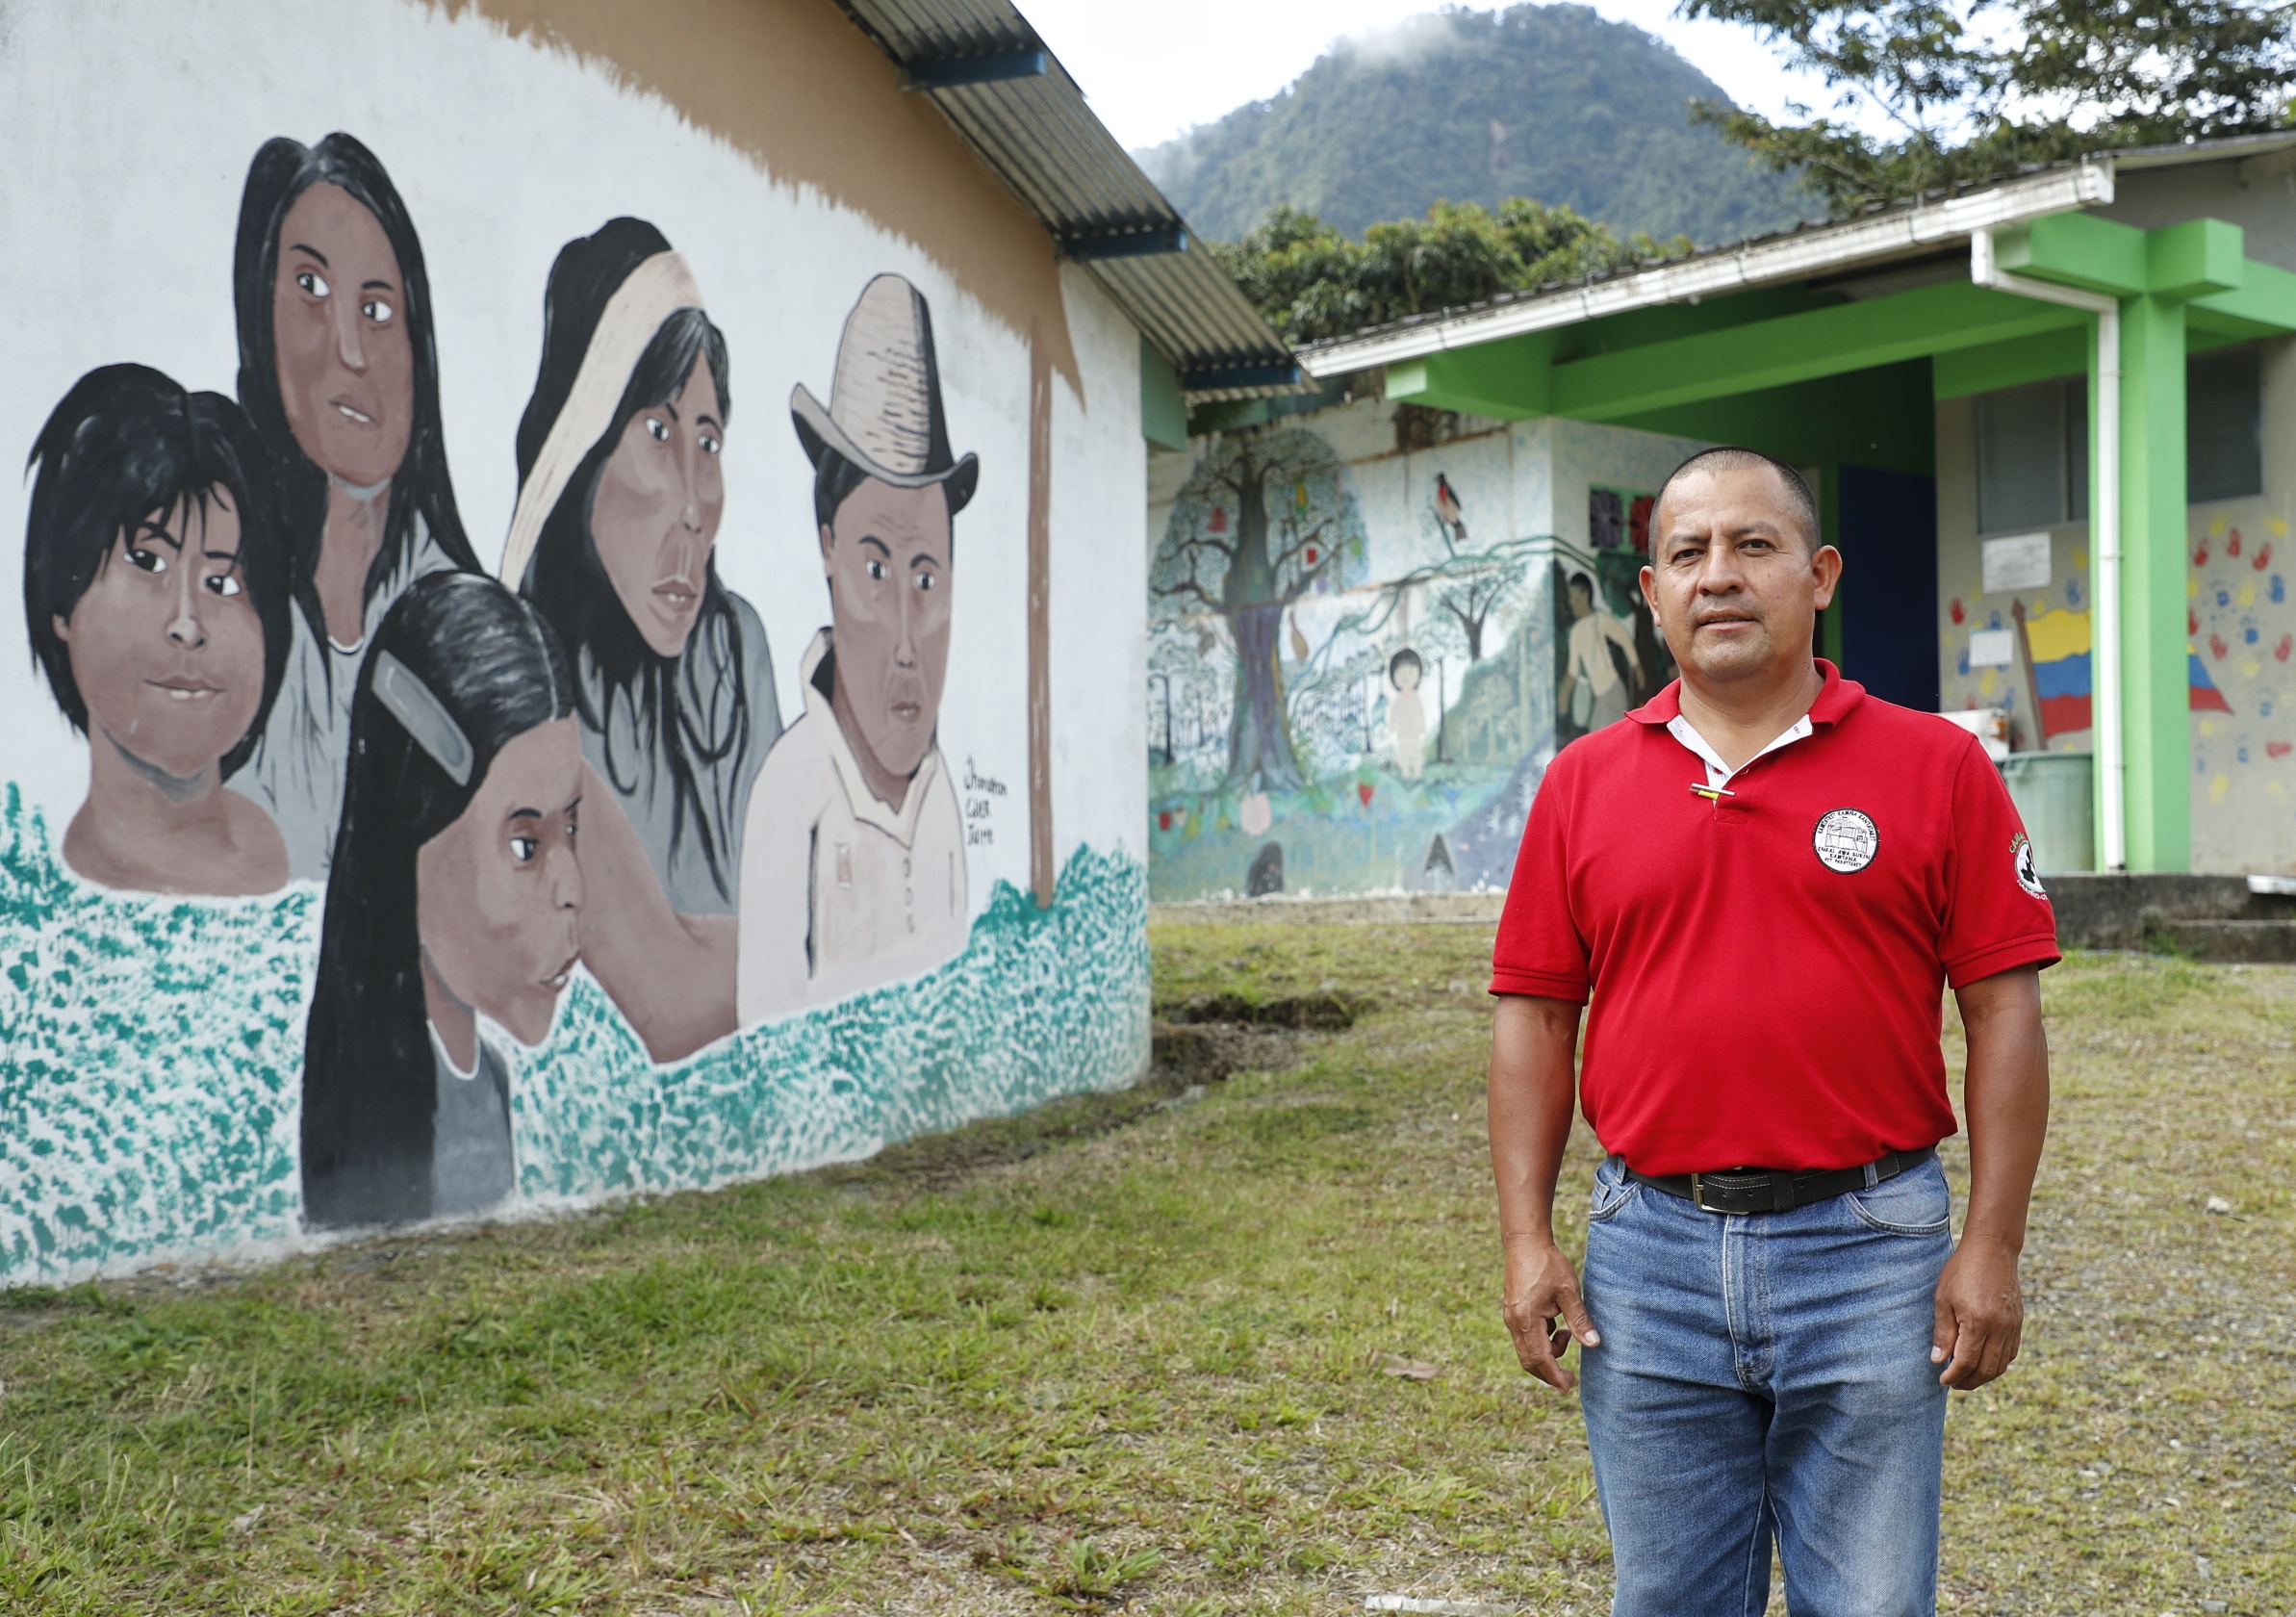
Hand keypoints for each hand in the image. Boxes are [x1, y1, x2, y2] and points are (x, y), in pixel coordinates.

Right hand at [1501, 1238, 1599, 1391]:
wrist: (1525, 1242)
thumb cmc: (1548, 1264)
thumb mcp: (1568, 1291)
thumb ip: (1579, 1320)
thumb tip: (1594, 1344)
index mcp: (1527, 1319)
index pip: (1540, 1358)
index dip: (1554, 1376)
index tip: (1568, 1387)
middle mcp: (1514, 1322)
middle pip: (1529, 1360)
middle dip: (1549, 1372)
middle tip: (1569, 1378)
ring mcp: (1511, 1317)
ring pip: (1526, 1350)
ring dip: (1547, 1353)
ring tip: (1566, 1335)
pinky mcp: (1513, 1312)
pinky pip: (1525, 1338)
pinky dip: (1541, 1342)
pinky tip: (1555, 1326)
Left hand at [1931, 1238, 2022, 1388]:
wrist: (1992, 1250)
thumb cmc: (1962, 1271)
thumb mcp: (1944, 1298)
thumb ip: (1943, 1332)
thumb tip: (1939, 1360)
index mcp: (1978, 1322)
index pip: (1967, 1361)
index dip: (1954, 1375)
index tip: (1943, 1380)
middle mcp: (1999, 1328)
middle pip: (1987, 1369)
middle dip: (1969, 1382)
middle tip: (1953, 1384)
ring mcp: (2012, 1326)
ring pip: (2001, 1364)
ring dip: (1984, 1376)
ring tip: (1966, 1377)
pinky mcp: (2018, 1322)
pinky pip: (2011, 1352)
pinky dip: (1998, 1364)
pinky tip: (1984, 1362)